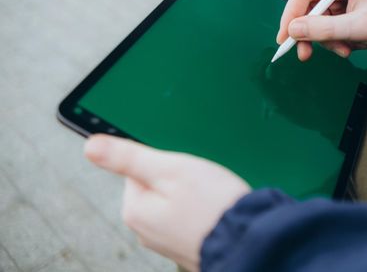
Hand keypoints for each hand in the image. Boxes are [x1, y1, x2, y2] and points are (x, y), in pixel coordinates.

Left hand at [84, 134, 250, 271]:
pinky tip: (214, 211)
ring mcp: (166, 242)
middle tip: (201, 185)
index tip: (184, 170)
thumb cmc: (213, 205)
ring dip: (192, 196)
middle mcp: (145, 232)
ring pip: (175, 202)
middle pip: (157, 186)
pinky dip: (200, 212)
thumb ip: (128, 158)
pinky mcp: (185, 246)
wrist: (249, 241)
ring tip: (210, 199)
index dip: (165, 163)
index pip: (138, 169)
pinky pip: (188, 218)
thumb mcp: (170, 169)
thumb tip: (90, 146)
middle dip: (180, 180)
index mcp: (135, 210)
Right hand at [277, 0, 366, 60]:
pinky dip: (337, 40)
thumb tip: (293, 31)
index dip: (291, 16)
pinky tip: (353, 45)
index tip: (285, 39)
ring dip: (329, 41)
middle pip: (308, 8)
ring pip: (318, 22)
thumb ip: (325, 29)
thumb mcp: (360, 26)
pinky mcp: (346, 8)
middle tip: (306, 55)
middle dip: (311, 34)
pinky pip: (330, 27)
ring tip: (347, 50)